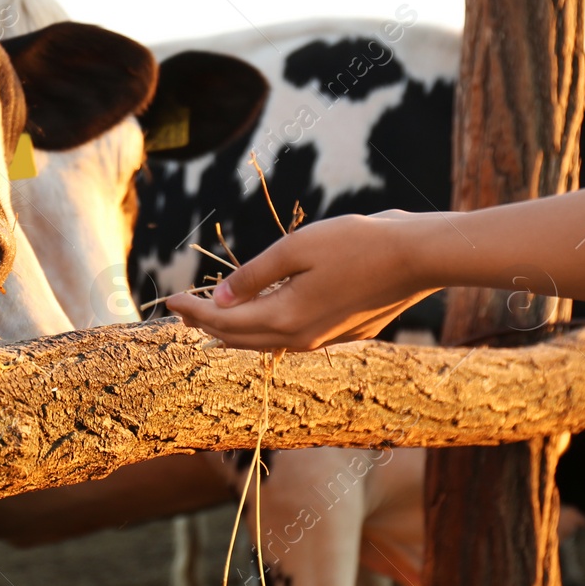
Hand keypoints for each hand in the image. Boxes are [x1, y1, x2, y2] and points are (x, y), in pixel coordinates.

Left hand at [165, 211, 443, 349]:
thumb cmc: (354, 243)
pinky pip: (289, 336)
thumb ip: (253, 277)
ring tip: (209, 316)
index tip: (169, 298)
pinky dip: (263, 328)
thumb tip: (219, 302)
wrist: (415, 257)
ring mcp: (322, 339)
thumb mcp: (295, 249)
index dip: (193, 311)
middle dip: (205, 325)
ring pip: (264, 342)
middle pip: (239, 339)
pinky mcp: (340, 332)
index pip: (223, 323)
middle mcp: (300, 338)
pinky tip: (258, 315)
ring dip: (233, 330)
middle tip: (180, 310)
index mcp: (284, 318)